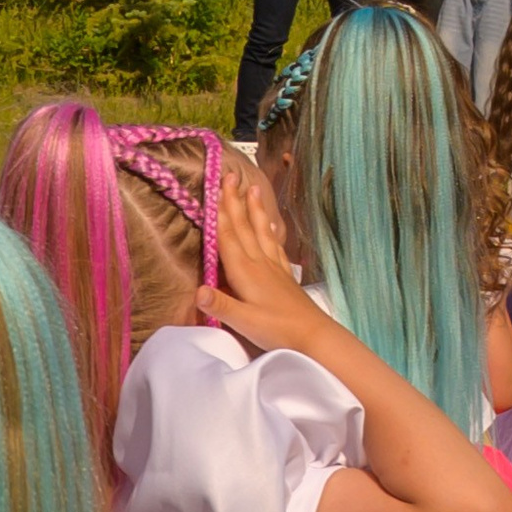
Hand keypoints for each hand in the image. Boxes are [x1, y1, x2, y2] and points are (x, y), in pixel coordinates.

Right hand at [199, 168, 329, 359]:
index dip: (220, 212)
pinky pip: (274, 245)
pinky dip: (269, 230)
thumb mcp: (244, 322)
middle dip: (234, 201)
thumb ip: (220, 305)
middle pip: (243, 227)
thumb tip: (197, 290)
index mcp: (245, 272)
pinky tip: (268, 223)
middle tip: (230, 175)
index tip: (215, 188)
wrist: (315, 336)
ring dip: (254, 209)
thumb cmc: (277, 330)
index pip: (228, 237)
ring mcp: (273, 267)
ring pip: (260, 231)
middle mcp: (259, 263)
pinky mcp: (284, 275)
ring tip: (253, 188)